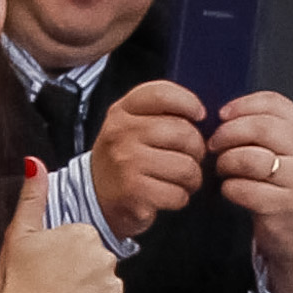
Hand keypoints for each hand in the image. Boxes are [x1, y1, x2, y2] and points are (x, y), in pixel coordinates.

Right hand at [0, 159, 125, 292]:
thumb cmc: (15, 284)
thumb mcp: (19, 233)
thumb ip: (32, 196)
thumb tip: (34, 162)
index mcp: (83, 234)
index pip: (83, 243)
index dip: (64, 257)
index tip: (48, 268)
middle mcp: (104, 258)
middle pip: (97, 265)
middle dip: (80, 276)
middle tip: (54, 288)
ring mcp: (112, 289)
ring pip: (105, 290)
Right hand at [89, 80, 209, 238]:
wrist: (93, 194)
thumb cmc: (123, 158)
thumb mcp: (129, 124)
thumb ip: (159, 113)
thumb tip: (200, 115)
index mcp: (122, 112)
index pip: (162, 94)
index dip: (189, 102)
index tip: (199, 115)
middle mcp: (122, 133)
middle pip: (183, 132)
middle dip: (197, 150)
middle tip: (190, 158)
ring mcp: (126, 162)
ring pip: (186, 167)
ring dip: (192, 178)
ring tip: (181, 180)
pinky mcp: (134, 192)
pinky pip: (178, 193)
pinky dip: (180, 198)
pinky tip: (169, 195)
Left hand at [208, 90, 292, 292]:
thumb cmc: (283, 188)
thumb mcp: (284, 154)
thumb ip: (262, 131)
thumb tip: (222, 114)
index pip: (275, 102)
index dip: (243, 104)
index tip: (222, 115)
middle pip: (260, 126)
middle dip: (228, 133)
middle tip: (212, 145)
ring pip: (249, 158)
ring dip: (225, 162)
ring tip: (222, 170)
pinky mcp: (284, 206)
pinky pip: (243, 189)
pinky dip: (229, 188)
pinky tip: (231, 190)